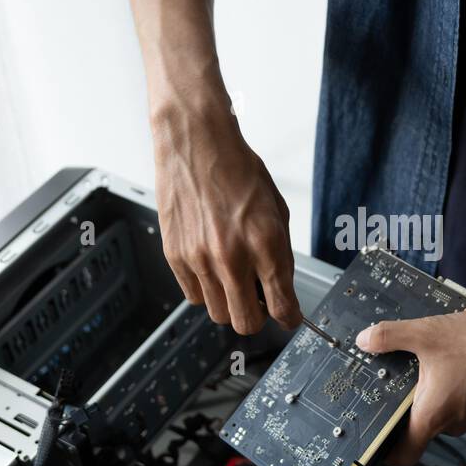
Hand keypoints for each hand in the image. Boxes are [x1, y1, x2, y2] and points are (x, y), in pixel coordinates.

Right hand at [151, 99, 301, 334]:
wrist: (196, 143)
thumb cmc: (237, 169)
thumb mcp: (276, 209)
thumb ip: (279, 253)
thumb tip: (280, 288)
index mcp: (265, 244)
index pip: (283, 307)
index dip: (290, 317)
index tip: (289, 316)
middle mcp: (232, 257)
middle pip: (247, 323)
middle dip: (258, 317)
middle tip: (260, 301)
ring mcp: (200, 259)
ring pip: (219, 314)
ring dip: (230, 303)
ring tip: (233, 278)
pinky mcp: (175, 256)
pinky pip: (193, 296)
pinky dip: (206, 290)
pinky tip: (211, 268)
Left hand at [355, 310, 465, 465]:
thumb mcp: (427, 334)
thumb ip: (390, 337)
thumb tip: (366, 340)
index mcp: (432, 415)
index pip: (403, 455)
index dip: (384, 451)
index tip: (373, 439)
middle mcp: (451, 423)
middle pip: (417, 427)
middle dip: (405, 404)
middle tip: (395, 378)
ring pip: (438, 409)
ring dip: (429, 389)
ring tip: (427, 360)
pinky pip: (456, 400)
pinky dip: (449, 384)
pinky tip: (451, 357)